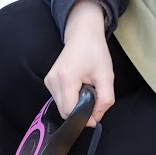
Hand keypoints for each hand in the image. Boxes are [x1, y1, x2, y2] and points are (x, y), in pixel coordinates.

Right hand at [44, 0, 114, 123]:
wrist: (83, 35)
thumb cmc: (94, 51)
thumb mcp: (106, 76)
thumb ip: (104, 101)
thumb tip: (95, 119)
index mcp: (66, 78)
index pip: (70, 111)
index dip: (83, 117)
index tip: (95, 114)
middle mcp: (53, 80)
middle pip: (65, 111)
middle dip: (80, 110)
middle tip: (93, 96)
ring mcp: (49, 81)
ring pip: (62, 107)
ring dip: (75, 104)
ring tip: (85, 89)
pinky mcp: (49, 82)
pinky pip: (59, 100)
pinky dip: (70, 99)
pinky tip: (77, 87)